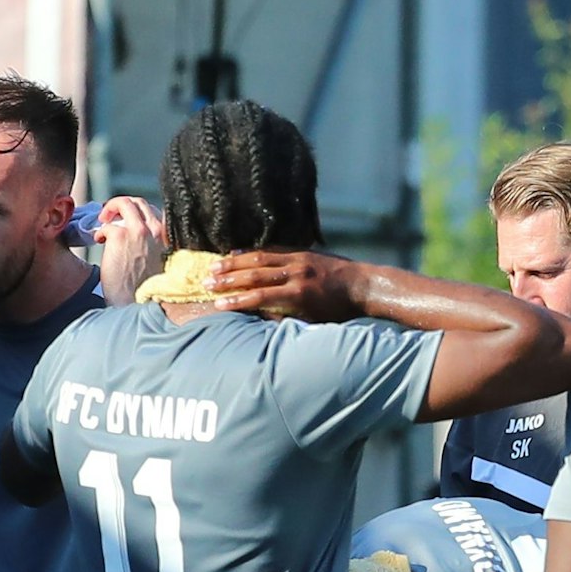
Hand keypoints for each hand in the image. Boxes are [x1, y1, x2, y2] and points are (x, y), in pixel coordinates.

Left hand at [94, 196, 166, 305]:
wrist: (135, 303)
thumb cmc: (145, 288)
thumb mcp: (158, 261)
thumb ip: (152, 244)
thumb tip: (136, 233)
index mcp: (165, 236)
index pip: (153, 211)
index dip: (136, 212)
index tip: (126, 219)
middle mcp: (154, 230)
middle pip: (137, 202)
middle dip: (122, 204)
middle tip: (111, 216)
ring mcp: (137, 231)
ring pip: (123, 203)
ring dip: (109, 208)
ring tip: (103, 221)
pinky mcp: (119, 237)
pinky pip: (107, 225)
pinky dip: (100, 231)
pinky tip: (99, 241)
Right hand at [209, 250, 364, 321]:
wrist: (365, 286)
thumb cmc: (341, 311)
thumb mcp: (316, 321)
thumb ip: (288, 319)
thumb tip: (260, 320)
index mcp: (299, 295)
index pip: (260, 297)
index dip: (236, 301)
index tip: (216, 305)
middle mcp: (296, 274)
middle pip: (255, 275)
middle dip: (228, 279)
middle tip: (205, 283)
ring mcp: (299, 260)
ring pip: (260, 258)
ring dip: (234, 262)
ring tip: (213, 267)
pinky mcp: (302, 252)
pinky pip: (272, 250)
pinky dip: (252, 252)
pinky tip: (236, 253)